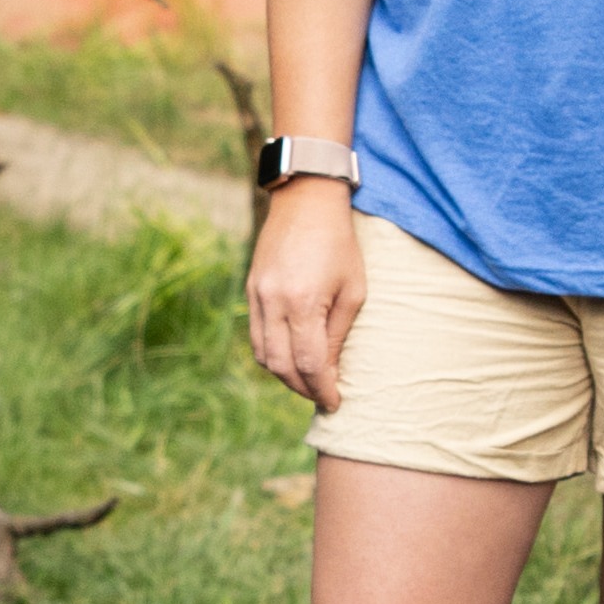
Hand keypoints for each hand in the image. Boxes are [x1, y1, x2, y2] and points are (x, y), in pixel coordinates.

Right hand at [244, 179, 364, 410]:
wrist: (306, 201)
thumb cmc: (339, 244)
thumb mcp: (353, 290)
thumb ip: (337, 334)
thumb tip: (328, 371)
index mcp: (304, 303)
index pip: (310, 364)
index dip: (322, 389)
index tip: (335, 403)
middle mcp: (274, 302)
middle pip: (282, 366)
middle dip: (303, 388)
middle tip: (322, 396)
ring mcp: (257, 296)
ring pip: (262, 355)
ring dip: (284, 375)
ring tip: (307, 380)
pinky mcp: (250, 290)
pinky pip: (255, 336)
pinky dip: (271, 355)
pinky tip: (290, 357)